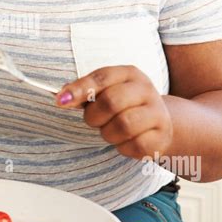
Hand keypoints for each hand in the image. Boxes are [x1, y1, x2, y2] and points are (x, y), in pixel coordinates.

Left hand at [55, 65, 172, 159]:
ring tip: (110, 131)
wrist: (160, 123)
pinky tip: (125, 141)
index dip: (79, 89)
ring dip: (108, 133)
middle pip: (111, 102)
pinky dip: (122, 147)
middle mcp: (146, 90)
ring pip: (123, 125)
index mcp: (129, 74)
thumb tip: (61, 97)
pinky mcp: (161, 137)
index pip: (102, 78)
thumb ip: (83, 92)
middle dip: (94, 116)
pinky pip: (134, 145)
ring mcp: (157, 113)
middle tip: (93, 121)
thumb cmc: (123, 105)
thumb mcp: (105, 92)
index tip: (60, 101)